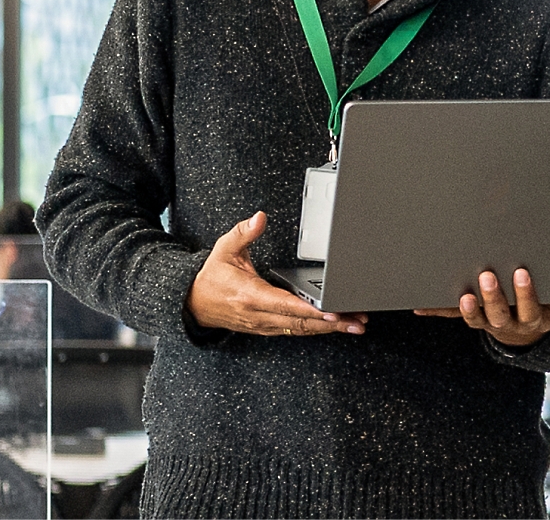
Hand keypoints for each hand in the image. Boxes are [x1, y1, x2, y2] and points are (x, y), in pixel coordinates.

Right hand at [186, 212, 367, 336]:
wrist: (193, 303)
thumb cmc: (211, 277)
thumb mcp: (224, 249)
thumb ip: (244, 232)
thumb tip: (259, 218)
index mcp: (250, 295)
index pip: (286, 305)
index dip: (311, 309)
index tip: (332, 311)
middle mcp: (259, 314)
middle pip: (300, 322)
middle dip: (331, 323)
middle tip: (356, 320)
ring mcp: (264, 324)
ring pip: (301, 330)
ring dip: (329, 329)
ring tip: (354, 324)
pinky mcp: (267, 328)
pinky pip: (295, 331)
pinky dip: (316, 329)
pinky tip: (334, 326)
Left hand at [413, 268, 549, 347]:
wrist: (521, 334)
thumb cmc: (545, 313)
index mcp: (530, 320)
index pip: (529, 308)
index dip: (525, 294)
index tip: (522, 273)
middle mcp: (506, 323)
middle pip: (498, 313)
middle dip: (492, 296)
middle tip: (486, 276)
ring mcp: (486, 322)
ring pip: (475, 318)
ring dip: (467, 307)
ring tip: (462, 292)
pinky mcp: (470, 317)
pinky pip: (451, 314)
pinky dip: (435, 309)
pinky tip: (418, 305)